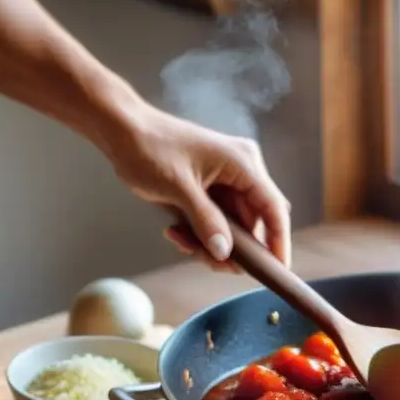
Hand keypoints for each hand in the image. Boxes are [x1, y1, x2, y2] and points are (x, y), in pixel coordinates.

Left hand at [101, 102, 290, 267]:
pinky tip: (177, 232)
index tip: (276, 270)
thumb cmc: (149, 148)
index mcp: (242, 163)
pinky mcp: (212, 188)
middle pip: (254, 222)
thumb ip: (206, 222)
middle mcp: (242, 170)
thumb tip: (225, 253)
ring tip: (183, 242)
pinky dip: (201, 232)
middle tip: (213, 262)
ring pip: (234, 226)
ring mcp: (227, 179)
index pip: (273, 209)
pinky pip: (217, 220)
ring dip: (212, 242)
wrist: (120, 129)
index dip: (278, 241)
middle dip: (235, 248)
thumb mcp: (178, 189)